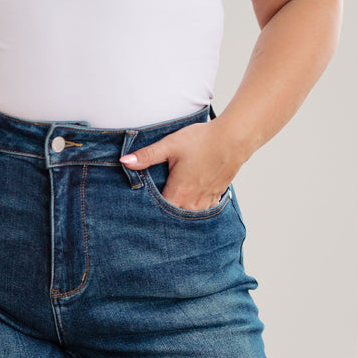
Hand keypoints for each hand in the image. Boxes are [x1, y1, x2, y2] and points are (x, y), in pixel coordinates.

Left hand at [120, 117, 246, 211]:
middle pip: (172, 218)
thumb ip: (147, 156)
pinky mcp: (215, 198)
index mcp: (178, 194)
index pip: (158, 214)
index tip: (139, 215)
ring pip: (187, 217)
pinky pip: (201, 212)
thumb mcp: (170, 145)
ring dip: (179, 215)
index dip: (148, 214)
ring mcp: (205, 203)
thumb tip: (124, 161)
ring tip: (170, 211)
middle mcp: (192, 204)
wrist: (233, 139)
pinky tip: (188, 204)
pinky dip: (193, 211)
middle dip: (163, 217)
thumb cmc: (202, 141)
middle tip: (151, 217)